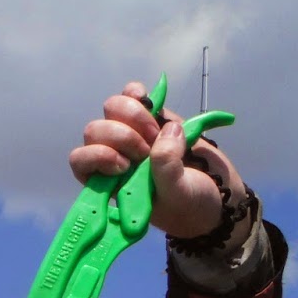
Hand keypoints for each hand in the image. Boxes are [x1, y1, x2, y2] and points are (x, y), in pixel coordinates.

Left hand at [68, 82, 249, 241]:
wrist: (217, 191)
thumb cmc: (191, 204)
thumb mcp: (178, 194)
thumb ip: (166, 169)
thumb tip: (166, 131)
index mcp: (109, 183)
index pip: (80, 161)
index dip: (97, 155)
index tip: (125, 165)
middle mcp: (114, 156)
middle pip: (95, 131)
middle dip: (121, 136)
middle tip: (147, 151)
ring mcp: (132, 133)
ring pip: (111, 109)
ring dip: (133, 115)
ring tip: (158, 133)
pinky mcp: (151, 116)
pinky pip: (132, 95)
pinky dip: (138, 93)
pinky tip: (152, 103)